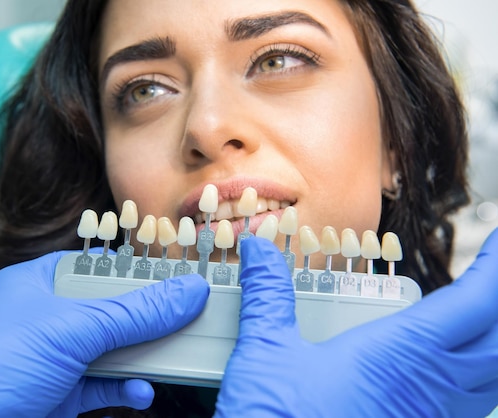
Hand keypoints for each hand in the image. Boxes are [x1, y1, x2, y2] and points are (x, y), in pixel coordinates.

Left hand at [0, 252, 209, 416]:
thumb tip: (188, 292)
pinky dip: (127, 388)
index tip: (175, 274)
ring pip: (111, 349)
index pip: (97, 267)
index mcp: (38, 284)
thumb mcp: (72, 331)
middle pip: (111, 310)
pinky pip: (104, 385)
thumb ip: (135, 312)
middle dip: (147, 318)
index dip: (136, 268)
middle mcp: (47, 317)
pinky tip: (142, 390)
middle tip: (186, 315)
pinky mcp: (59, 393)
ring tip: (175, 354)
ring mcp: (53, 357)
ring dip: (143, 356)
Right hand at [215, 231, 497, 417]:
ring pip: (491, 377)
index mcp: (399, 355)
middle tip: (494, 271)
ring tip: (484, 314)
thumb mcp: (266, 353)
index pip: (475, 303)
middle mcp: (429, 388)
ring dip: (494, 339)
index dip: (495, 268)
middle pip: (496, 340)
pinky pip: (471, 404)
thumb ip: (268, 294)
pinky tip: (459, 370)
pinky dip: (481, 376)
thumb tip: (259, 252)